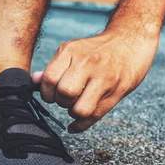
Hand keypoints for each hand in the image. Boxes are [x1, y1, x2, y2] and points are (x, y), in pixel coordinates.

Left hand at [32, 30, 158, 132]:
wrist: (130, 39)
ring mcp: (104, 78)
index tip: (51, 94)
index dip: (46, 93)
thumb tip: (34, 81)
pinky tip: (74, 125)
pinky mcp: (119, 90)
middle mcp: (87, 63)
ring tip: (75, 106)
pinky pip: (96, 115)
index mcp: (71, 51)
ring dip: (74, 113)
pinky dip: (81, 125)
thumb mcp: (73, 50)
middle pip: (65, 93)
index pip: (49, 79)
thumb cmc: (97, 49)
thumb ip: (54, 67)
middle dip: (61, 102)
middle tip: (65, 99)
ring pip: (81, 109)